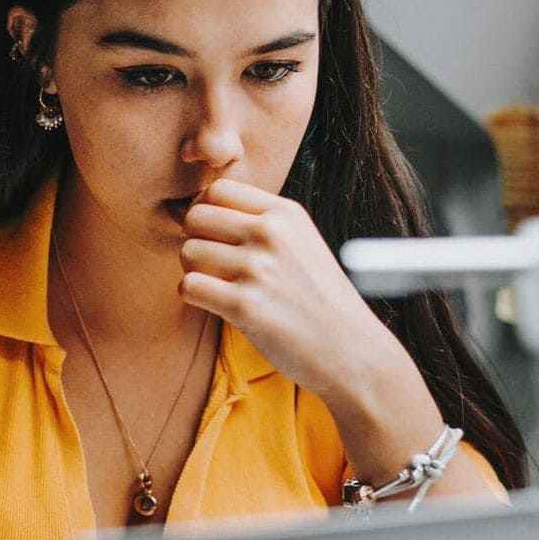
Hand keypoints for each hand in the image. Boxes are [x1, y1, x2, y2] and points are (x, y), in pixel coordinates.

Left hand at [177, 178, 400, 398]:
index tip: (209, 232)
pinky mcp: (244, 306)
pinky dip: (192, 295)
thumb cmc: (322, 300)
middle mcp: (271, 234)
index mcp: (286, 214)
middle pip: (196, 216)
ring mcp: (258, 269)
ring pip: (187, 251)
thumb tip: (204, 210)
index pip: (218, 190)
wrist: (351, 350)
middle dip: (192, 238)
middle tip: (206, 261)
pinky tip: (213, 303)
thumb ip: (265, 224)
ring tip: (213, 284)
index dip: (203, 209)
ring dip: (191, 269)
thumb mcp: (304, 242)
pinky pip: (189, 286)